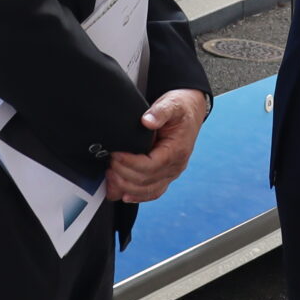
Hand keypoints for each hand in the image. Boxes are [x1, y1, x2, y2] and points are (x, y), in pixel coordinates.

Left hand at [105, 87, 206, 203]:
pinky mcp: (166, 175)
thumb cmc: (180, 108)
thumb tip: (147, 121)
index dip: (130, 163)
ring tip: (110, 177)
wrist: (190, 112)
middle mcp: (176, 166)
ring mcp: (171, 173)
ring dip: (126, 188)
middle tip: (108, 163)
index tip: (115, 155)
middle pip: (146, 181)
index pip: (151, 166)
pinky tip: (123, 195)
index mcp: (177, 151)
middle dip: (124, 175)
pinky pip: (152, 192)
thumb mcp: (172, 104)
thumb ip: (160, 112)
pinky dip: (137, 196)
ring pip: (148, 190)